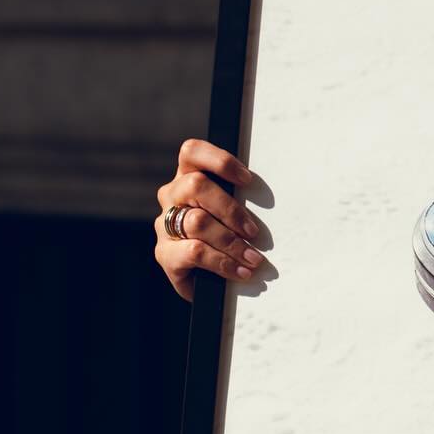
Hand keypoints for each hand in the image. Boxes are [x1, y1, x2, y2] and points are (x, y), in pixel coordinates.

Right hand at [154, 138, 265, 301]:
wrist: (207, 280)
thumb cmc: (226, 237)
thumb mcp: (233, 213)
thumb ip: (240, 199)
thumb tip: (269, 201)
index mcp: (187, 177)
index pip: (192, 152)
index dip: (219, 161)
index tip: (247, 179)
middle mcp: (172, 196)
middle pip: (196, 185)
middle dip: (231, 209)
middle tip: (254, 232)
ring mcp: (164, 225)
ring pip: (197, 221)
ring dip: (231, 242)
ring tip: (253, 258)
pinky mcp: (164, 254)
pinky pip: (194, 251)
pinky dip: (223, 262)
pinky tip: (240, 272)